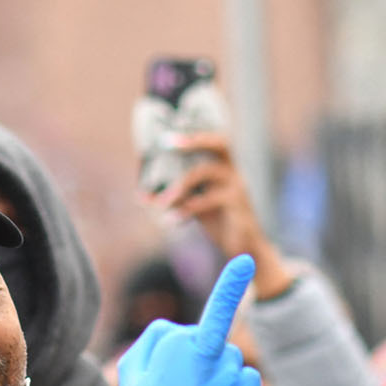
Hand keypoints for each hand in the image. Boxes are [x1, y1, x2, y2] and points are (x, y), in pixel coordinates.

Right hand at [115, 255, 262, 385]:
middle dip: (199, 348)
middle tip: (184, 380)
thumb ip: (153, 341)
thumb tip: (188, 329)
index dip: (227, 291)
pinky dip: (236, 383)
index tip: (246, 262)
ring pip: (231, 357)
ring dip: (218, 367)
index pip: (190, 332)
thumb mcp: (131, 377)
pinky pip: (248, 376)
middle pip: (209, 341)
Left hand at [151, 133, 296, 299]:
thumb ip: (173, 198)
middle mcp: (234, 173)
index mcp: (226, 170)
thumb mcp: (194, 207)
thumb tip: (140, 196)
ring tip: (159, 203)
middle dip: (194, 140)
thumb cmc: (220, 222)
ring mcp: (237, 188)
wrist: (245, 250)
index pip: (217, 142)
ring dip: (179, 185)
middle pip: (220, 144)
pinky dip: (186, 209)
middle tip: (168, 143)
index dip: (196, 135)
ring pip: (206, 172)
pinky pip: (208, 201)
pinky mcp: (238, 207)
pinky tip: (172, 220)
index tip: (169, 136)